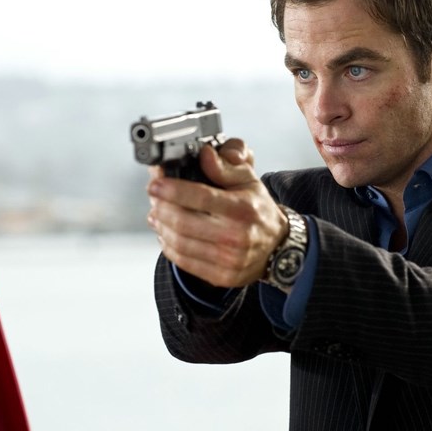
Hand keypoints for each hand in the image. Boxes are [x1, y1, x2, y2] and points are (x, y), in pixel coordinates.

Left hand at [146, 139, 287, 287]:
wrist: (278, 246)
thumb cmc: (258, 211)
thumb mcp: (248, 181)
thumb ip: (225, 167)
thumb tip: (205, 154)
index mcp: (243, 209)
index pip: (201, 197)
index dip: (173, 190)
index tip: (156, 183)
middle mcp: (236, 236)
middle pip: (183, 222)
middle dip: (161, 207)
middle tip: (153, 196)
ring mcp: (229, 259)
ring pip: (179, 243)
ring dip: (161, 226)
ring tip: (157, 213)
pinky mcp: (221, 276)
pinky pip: (184, 261)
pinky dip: (168, 245)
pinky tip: (167, 233)